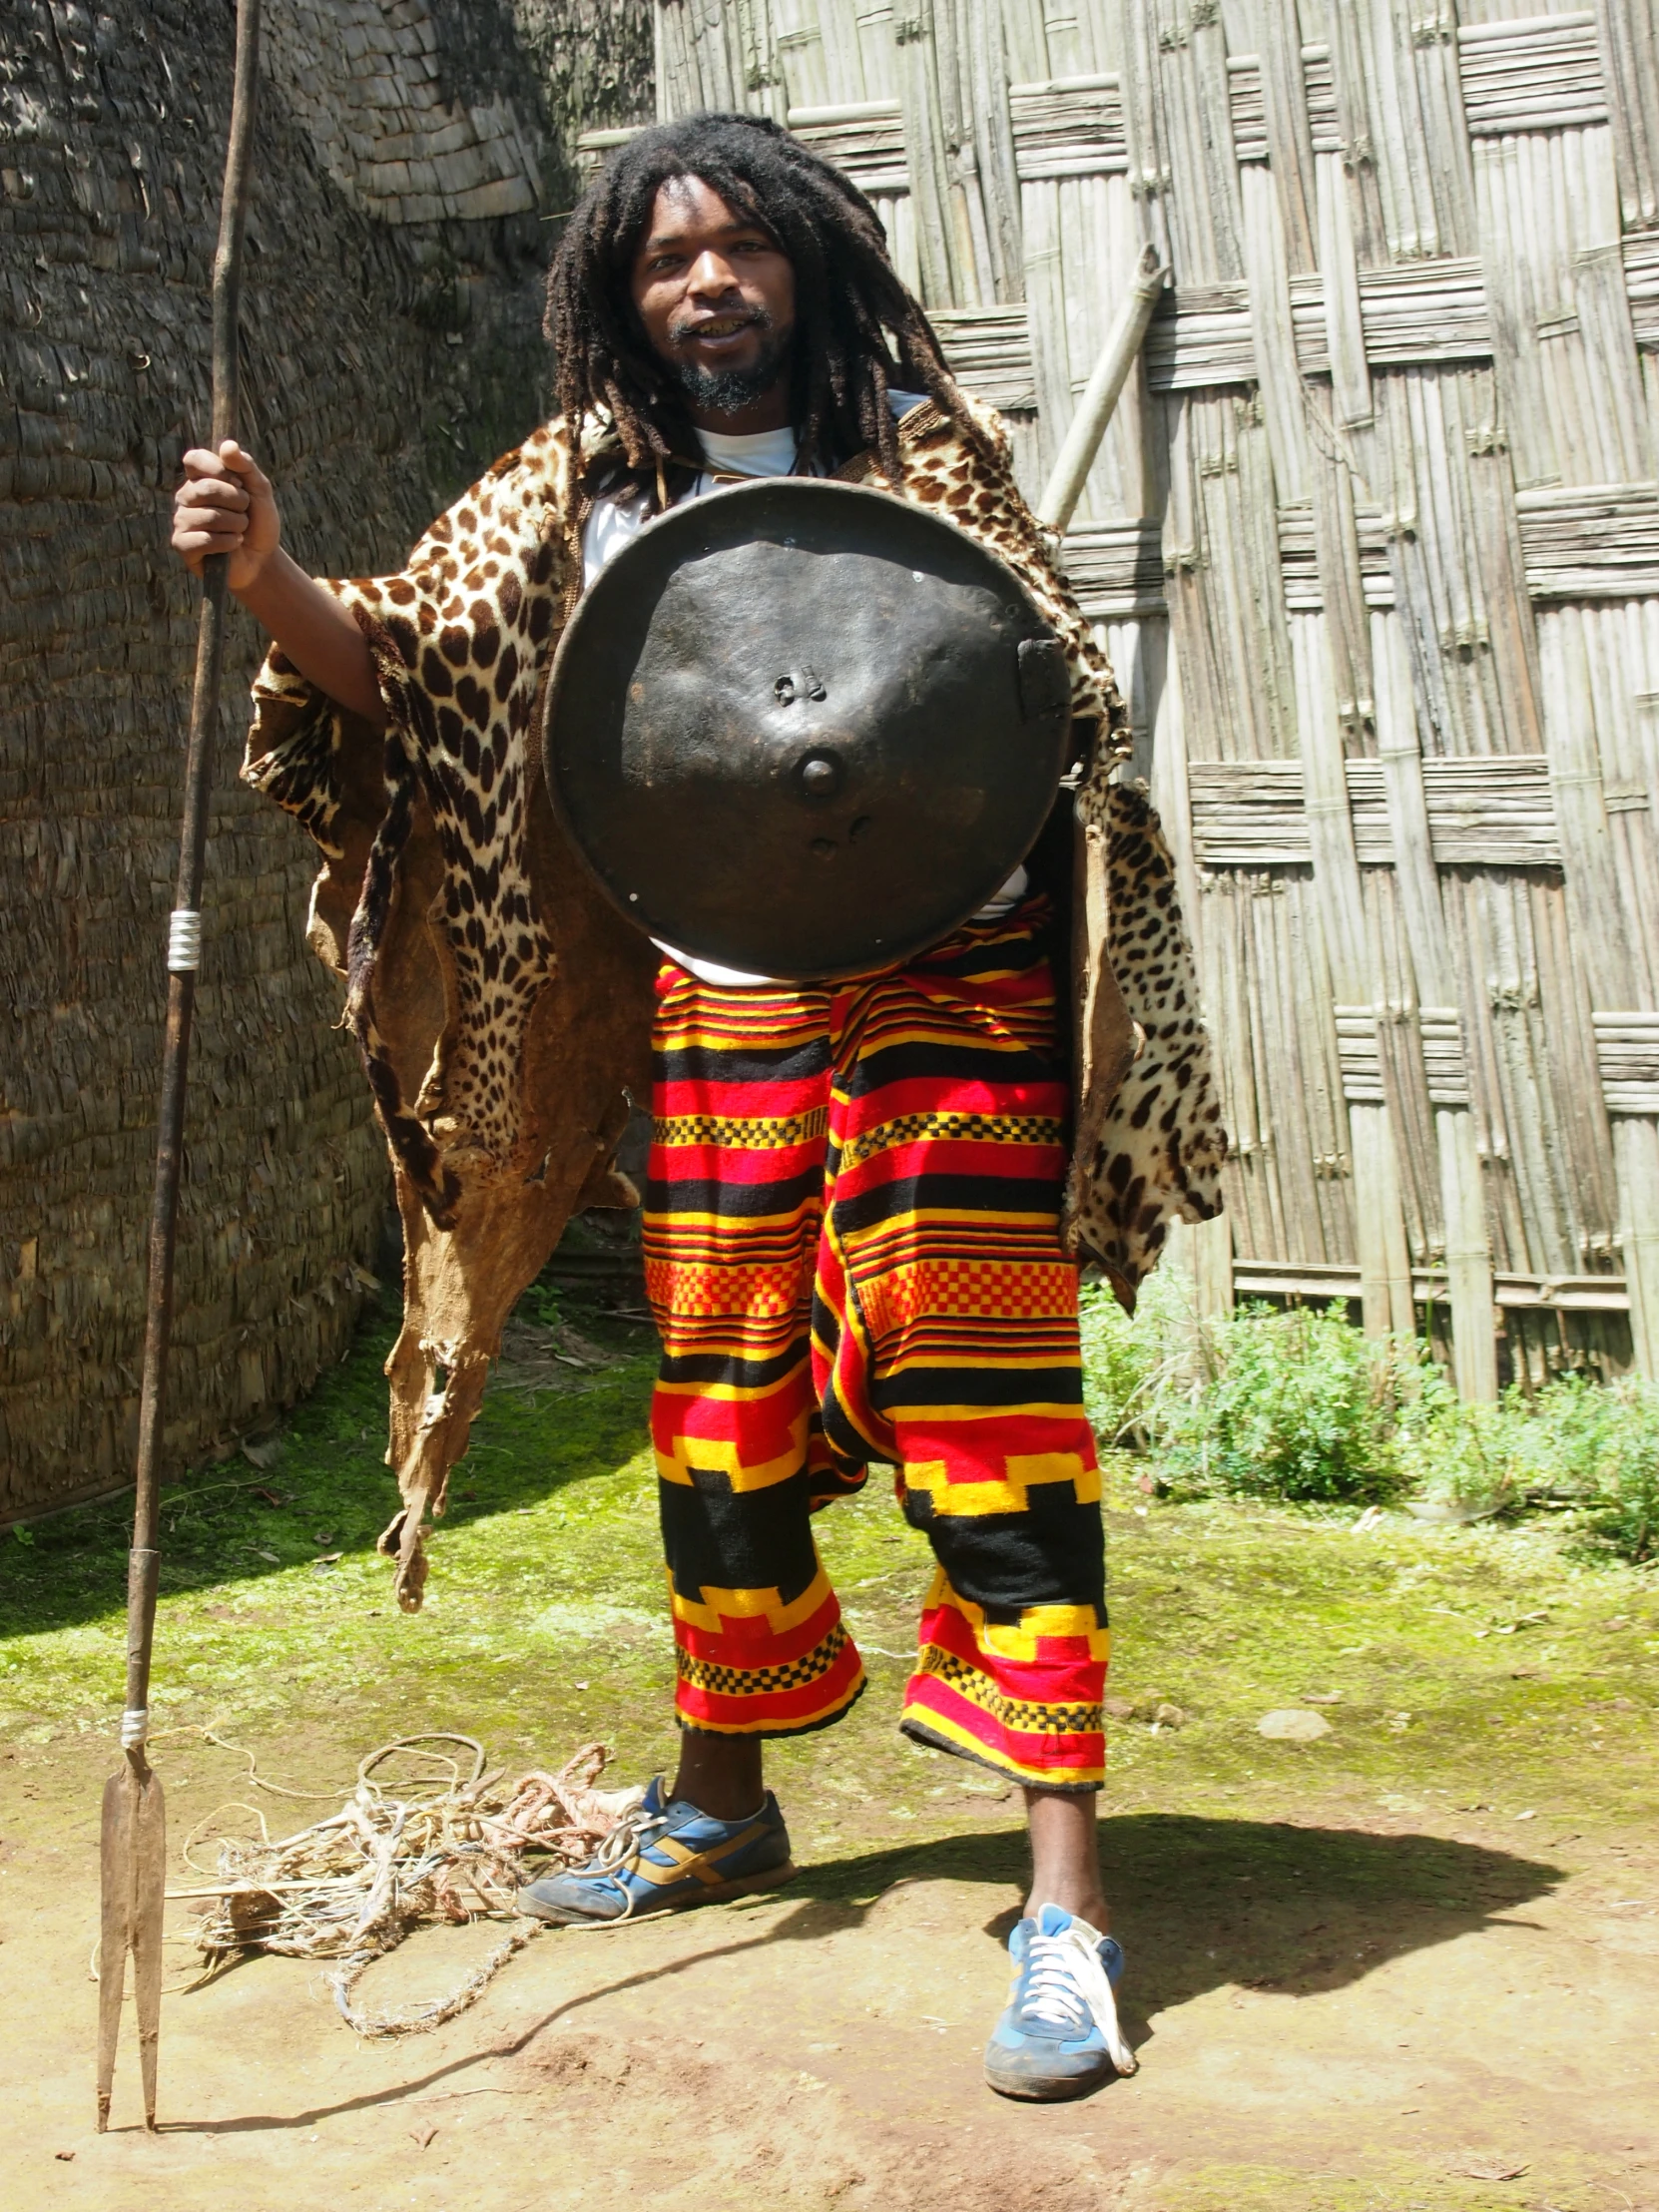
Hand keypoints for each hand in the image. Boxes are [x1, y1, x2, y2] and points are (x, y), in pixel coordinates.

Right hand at [171, 439, 280, 591]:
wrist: (262, 560)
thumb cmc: (258, 522)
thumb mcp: (260, 490)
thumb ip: (246, 466)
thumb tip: (227, 445)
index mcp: (199, 478)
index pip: (194, 459)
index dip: (217, 468)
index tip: (238, 482)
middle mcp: (186, 496)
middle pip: (207, 488)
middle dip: (238, 502)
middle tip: (245, 512)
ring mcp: (181, 520)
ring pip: (209, 516)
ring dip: (236, 525)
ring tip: (241, 531)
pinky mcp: (182, 545)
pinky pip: (204, 539)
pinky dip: (228, 543)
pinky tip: (233, 544)